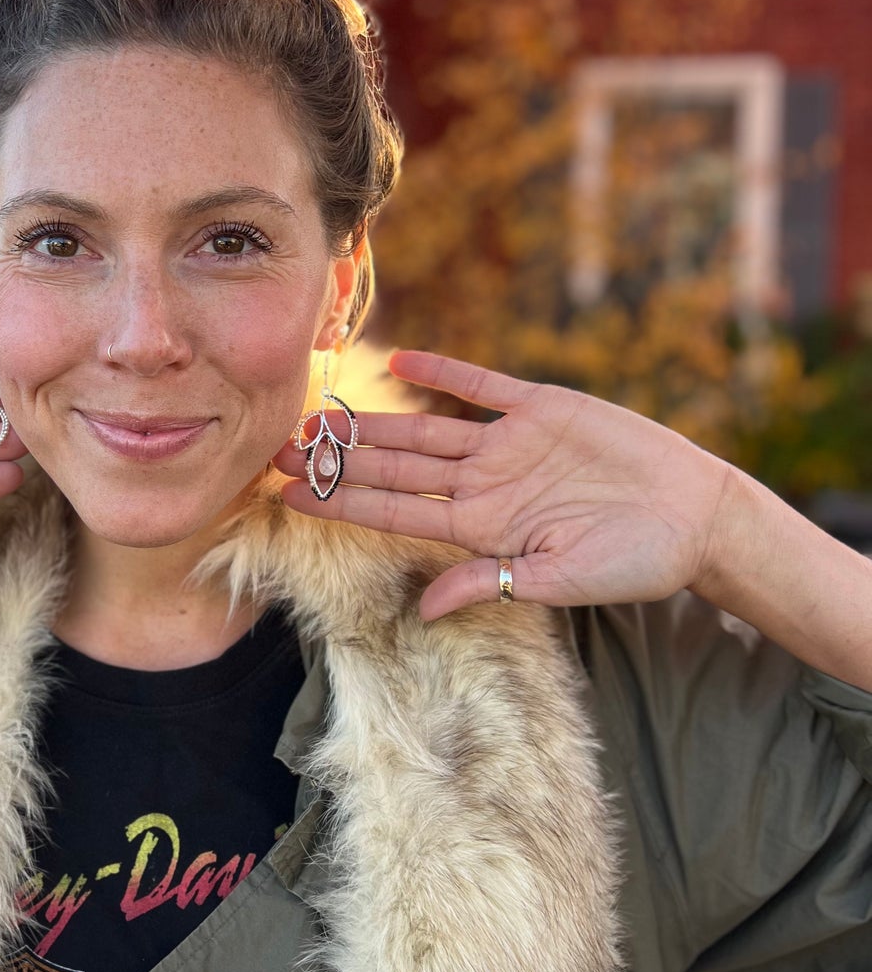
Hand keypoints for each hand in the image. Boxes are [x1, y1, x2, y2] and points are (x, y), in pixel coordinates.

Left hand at [272, 348, 737, 621]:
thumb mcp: (556, 582)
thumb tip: (423, 611)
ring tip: (318, 411)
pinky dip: (444, 370)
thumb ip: (489, 584)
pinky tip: (401, 360)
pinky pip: (483, 386)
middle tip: (276, 446)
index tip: (289, 496)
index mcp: (482, 528)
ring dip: (373, 420)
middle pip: (394, 468)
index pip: (394, 512)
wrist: (695, 518)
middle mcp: (484, 484)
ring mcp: (509, 444)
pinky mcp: (543, 409)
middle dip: (336, 458)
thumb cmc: (633, 562)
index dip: (341, 501)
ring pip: (425, 428)